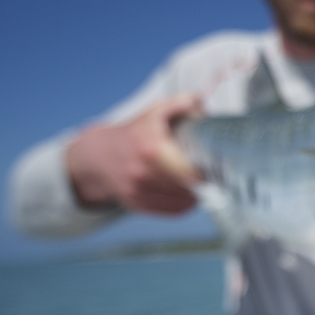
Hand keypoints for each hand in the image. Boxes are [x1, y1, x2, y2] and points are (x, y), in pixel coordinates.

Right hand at [64, 95, 203, 214]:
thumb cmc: (133, 134)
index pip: (191, 171)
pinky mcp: (138, 205)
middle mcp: (143, 174)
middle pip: (190, 187)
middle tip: (212, 170)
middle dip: (205, 180)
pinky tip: (188, 190)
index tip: (216, 162)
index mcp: (150, 149)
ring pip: (184, 202)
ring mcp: (139, 192)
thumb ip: (182, 103)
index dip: (208, 168)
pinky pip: (174, 211)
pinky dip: (185, 203)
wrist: (98, 155)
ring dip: (197, 193)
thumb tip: (202, 104)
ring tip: (199, 179)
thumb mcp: (155, 112)